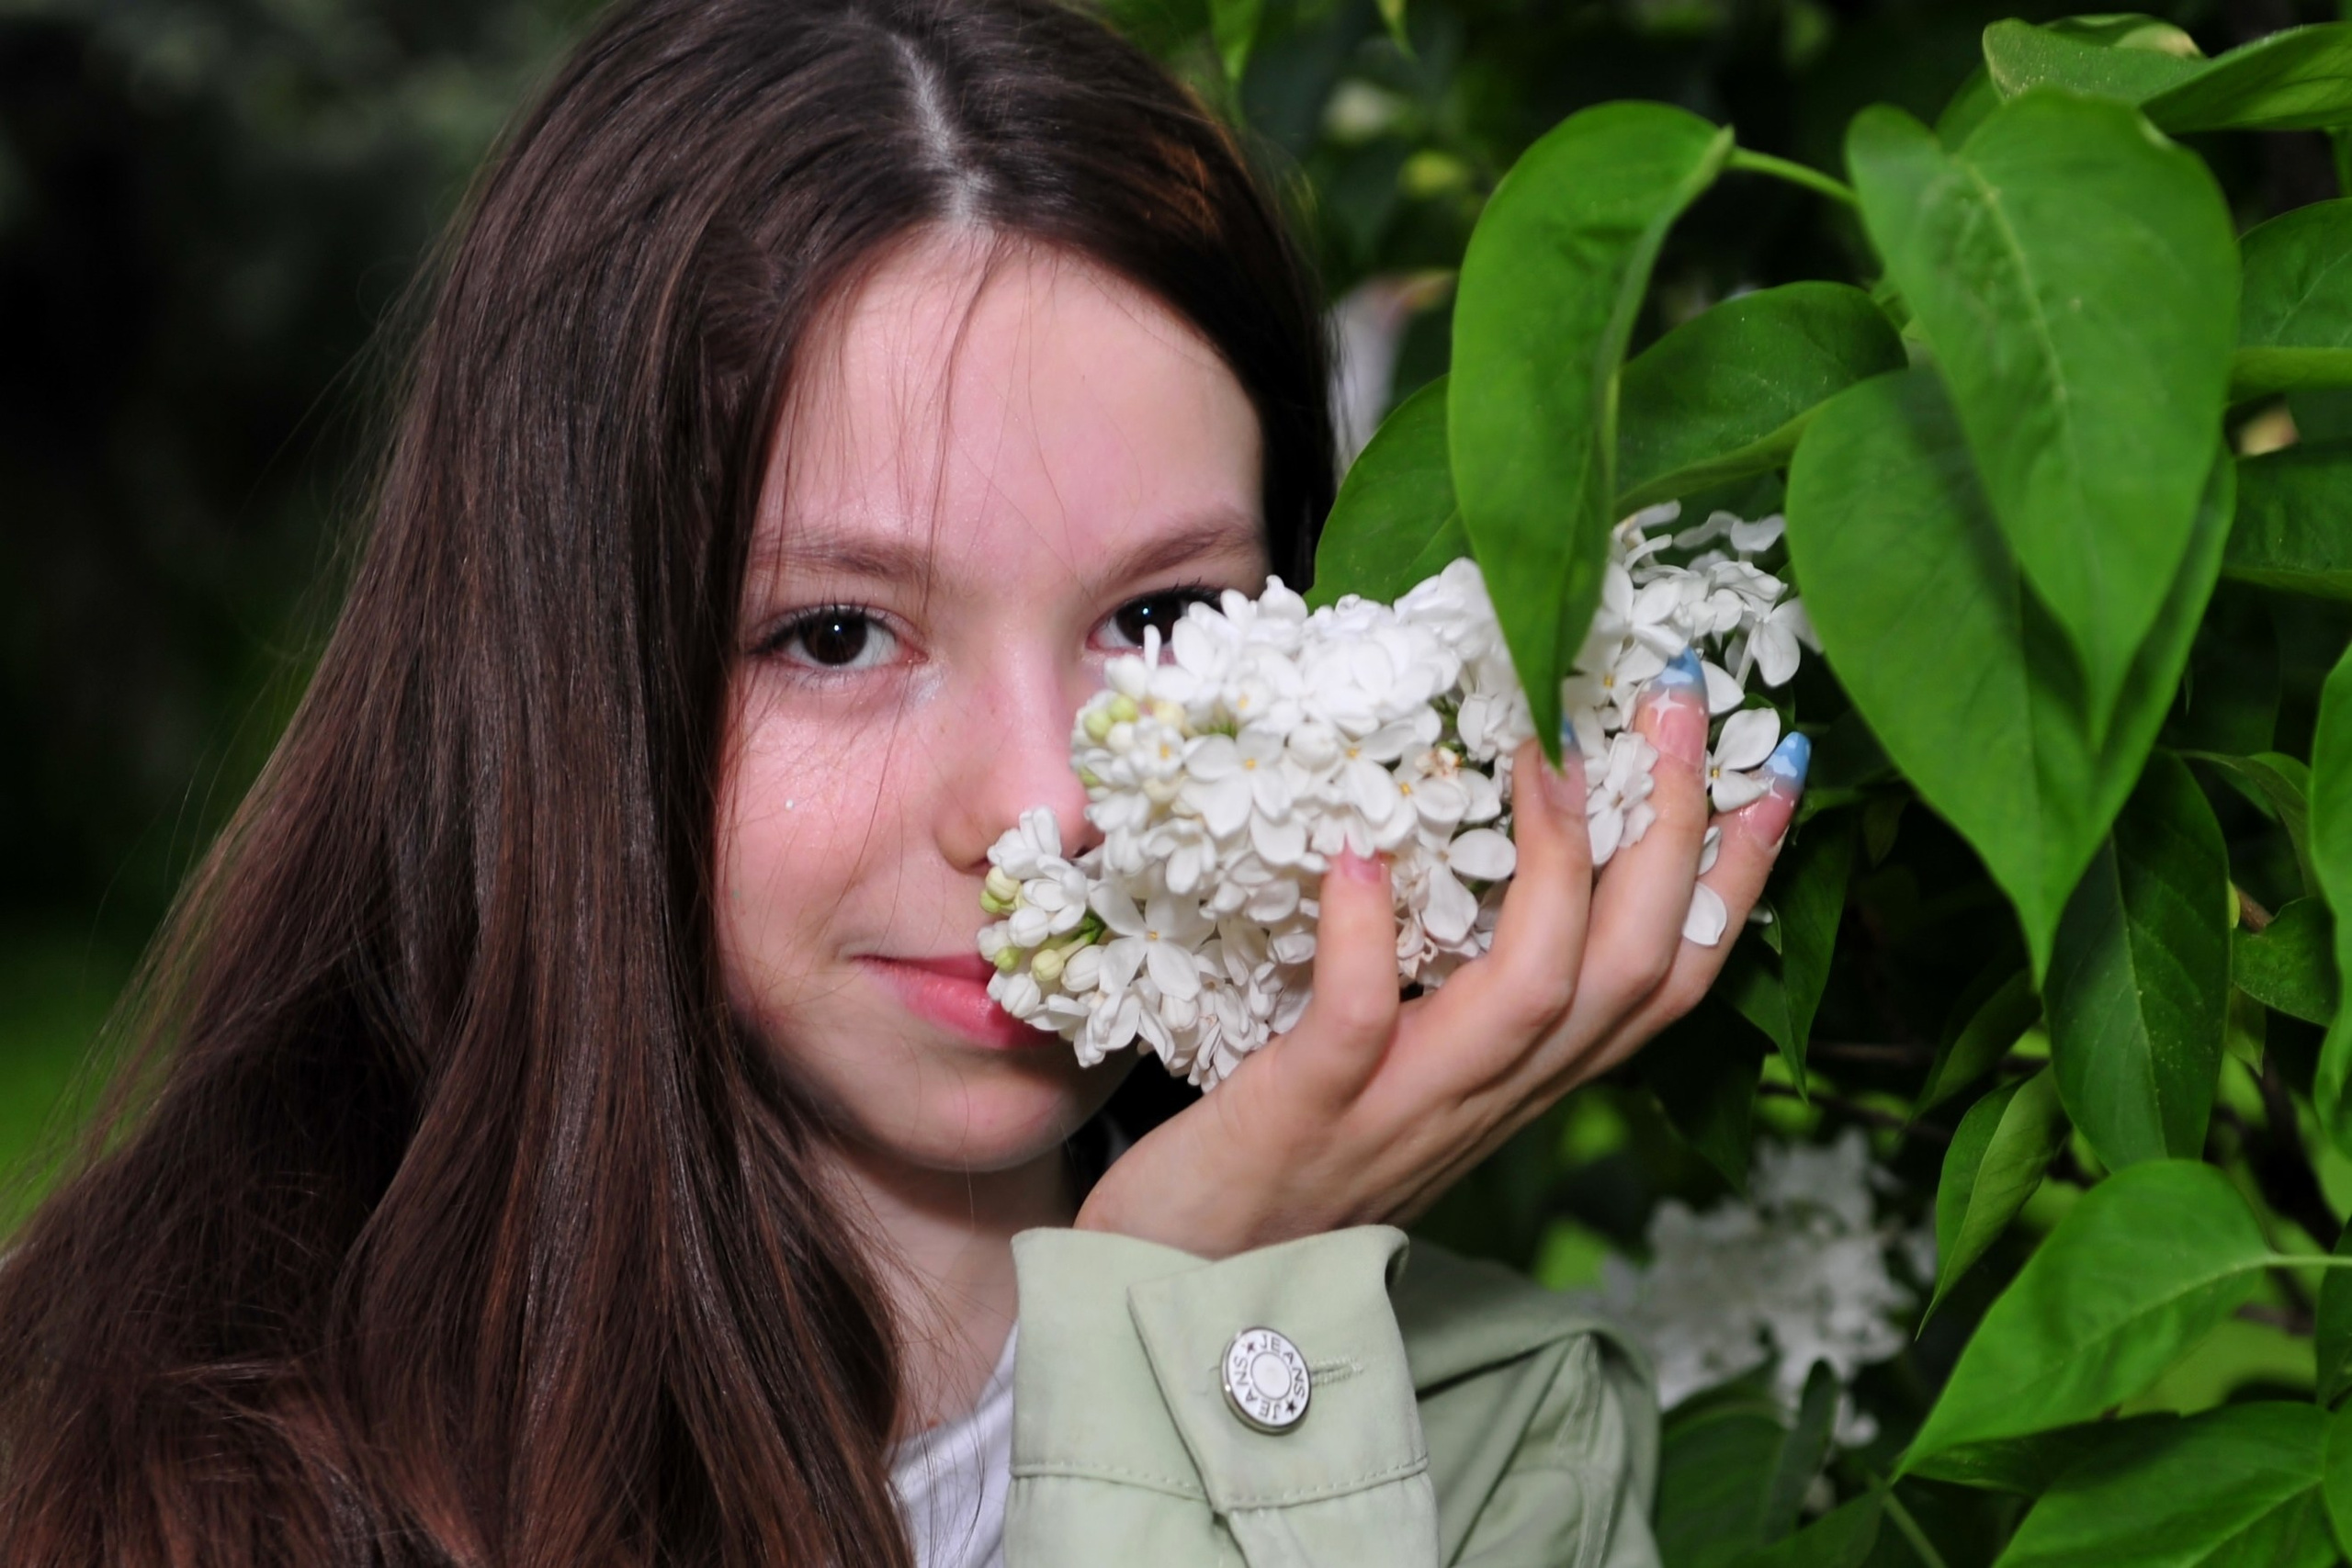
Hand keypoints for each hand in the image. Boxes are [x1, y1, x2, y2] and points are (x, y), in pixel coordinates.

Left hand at [1074, 666, 1805, 1258]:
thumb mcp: (1400, 1073)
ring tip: (1550, 748)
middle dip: (1673, 829)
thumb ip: (1453, 991)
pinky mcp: (1305, 1116)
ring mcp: (1402, 1109)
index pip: (1666, 978)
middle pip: (1630, 969)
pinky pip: (1358, 1022)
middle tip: (1681, 700)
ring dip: (1558, 866)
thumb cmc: (1282, 1167)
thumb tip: (1472, 845)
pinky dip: (1366, 937)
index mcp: (1520, 1082)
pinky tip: (1358, 853)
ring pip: (1533, 996)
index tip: (1775, 766)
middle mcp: (1487, 1099)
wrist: (1180, 1293)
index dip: (1734, 879)